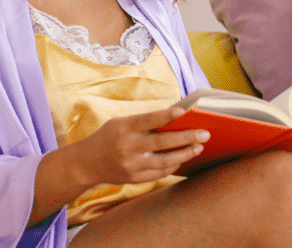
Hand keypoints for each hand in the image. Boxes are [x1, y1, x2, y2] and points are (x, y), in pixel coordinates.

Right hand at [72, 107, 209, 185]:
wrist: (86, 163)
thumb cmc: (107, 137)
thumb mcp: (120, 123)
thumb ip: (143, 122)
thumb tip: (173, 119)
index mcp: (124, 128)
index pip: (149, 120)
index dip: (167, 116)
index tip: (184, 112)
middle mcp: (128, 147)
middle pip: (162, 142)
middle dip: (187, 138)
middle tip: (205, 134)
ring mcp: (131, 165)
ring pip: (165, 161)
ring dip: (185, 154)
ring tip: (198, 147)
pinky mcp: (133, 178)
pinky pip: (159, 173)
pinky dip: (173, 166)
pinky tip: (182, 159)